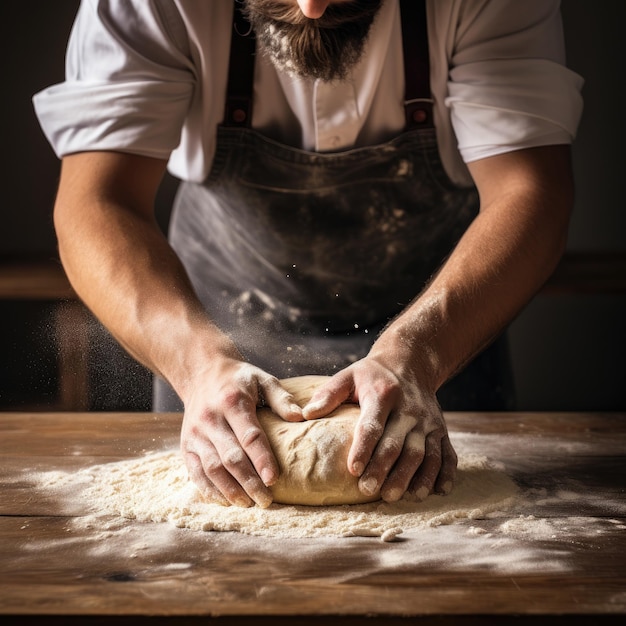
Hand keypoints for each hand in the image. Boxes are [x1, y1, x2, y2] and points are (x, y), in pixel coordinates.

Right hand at [180, 358, 302, 507]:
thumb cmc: (239, 380)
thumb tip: (301, 418)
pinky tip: (226, 501)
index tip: (274, 479)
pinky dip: (210, 490)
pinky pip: (196, 473)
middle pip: (230, 457)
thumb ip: (281, 398)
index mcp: (232, 402)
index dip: (262, 459)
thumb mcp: (262, 379)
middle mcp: (211, 419)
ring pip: (212, 469)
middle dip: (249, 482)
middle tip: (266, 501)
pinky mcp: (186, 445)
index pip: (249, 435)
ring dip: (230, 490)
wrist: (201, 373)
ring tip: (248, 504)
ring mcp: (195, 434)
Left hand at [302, 357, 456, 502]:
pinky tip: (437, 492)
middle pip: (398, 444)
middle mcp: (410, 409)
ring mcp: (429, 421)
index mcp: (384, 394)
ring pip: (424, 453)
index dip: (363, 448)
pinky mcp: (441, 429)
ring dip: (413, 476)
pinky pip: (447, 454)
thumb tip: (305, 414)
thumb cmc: (372, 374)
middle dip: (384, 469)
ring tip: (399, 496)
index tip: (352, 470)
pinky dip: (444, 473)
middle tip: (368, 490)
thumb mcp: (348, 375)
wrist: (410, 362)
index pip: (373, 425)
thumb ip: (328, 394)